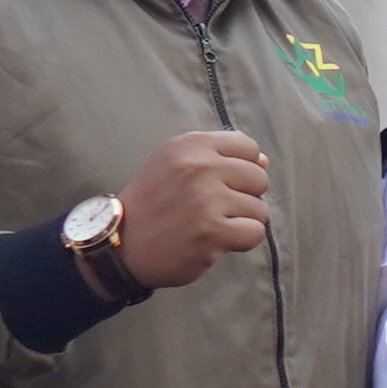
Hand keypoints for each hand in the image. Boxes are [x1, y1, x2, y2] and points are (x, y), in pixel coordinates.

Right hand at [111, 129, 274, 288]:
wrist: (121, 242)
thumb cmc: (154, 203)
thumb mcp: (176, 165)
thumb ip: (220, 158)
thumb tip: (265, 161)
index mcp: (191, 145)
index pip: (249, 147)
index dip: (243, 168)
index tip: (221, 184)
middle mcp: (199, 167)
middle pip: (259, 179)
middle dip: (245, 197)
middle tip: (215, 209)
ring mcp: (206, 200)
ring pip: (260, 209)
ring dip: (241, 222)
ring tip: (212, 225)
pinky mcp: (212, 232)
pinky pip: (254, 233)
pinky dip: (240, 242)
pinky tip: (216, 241)